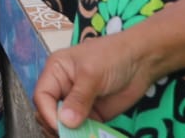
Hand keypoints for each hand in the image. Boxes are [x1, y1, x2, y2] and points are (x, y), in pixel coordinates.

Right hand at [33, 36, 156, 131]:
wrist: (142, 60)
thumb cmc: (113, 56)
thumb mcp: (92, 74)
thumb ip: (78, 99)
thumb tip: (65, 122)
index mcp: (56, 71)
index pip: (42, 96)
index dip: (47, 113)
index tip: (61, 126)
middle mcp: (63, 88)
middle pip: (49, 113)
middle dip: (56, 127)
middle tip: (70, 135)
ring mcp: (77, 103)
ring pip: (64, 125)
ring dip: (70, 134)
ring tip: (81, 137)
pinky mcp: (92, 115)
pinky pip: (82, 130)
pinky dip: (83, 136)